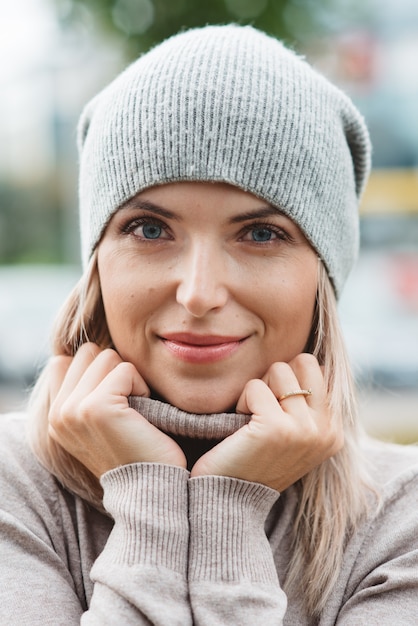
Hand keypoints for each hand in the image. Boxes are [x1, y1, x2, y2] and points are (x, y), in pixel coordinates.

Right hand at [48, 343, 186, 476]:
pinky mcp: (95, 408)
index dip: (100, 372)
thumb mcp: (102, 421)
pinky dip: (142, 387)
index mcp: (56, 416)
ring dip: (129, 378)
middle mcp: (58, 413)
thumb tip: (95, 355)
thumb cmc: (137, 451)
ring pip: (107, 357)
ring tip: (134, 411)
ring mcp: (73, 410)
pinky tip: (142, 416)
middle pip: (89, 353)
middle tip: (127, 406)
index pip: (69, 360)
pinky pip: (125, 369)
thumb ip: (87, 389)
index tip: (116, 401)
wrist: (150, 490)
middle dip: (115, 371)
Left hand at [190, 354, 342, 491]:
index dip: (288, 380)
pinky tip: (241, 429)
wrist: (230, 502)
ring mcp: (304, 429)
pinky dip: (242, 402)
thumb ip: (307, 404)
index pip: (318, 369)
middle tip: (263, 409)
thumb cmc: (254, 462)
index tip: (276, 410)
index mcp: (334, 431)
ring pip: (278, 370)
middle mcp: (326, 430)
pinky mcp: (276, 428)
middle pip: (303, 361)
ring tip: (253, 420)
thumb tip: (307, 361)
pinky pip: (255, 386)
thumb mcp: (293, 435)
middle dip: (276, 377)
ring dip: (258, 390)